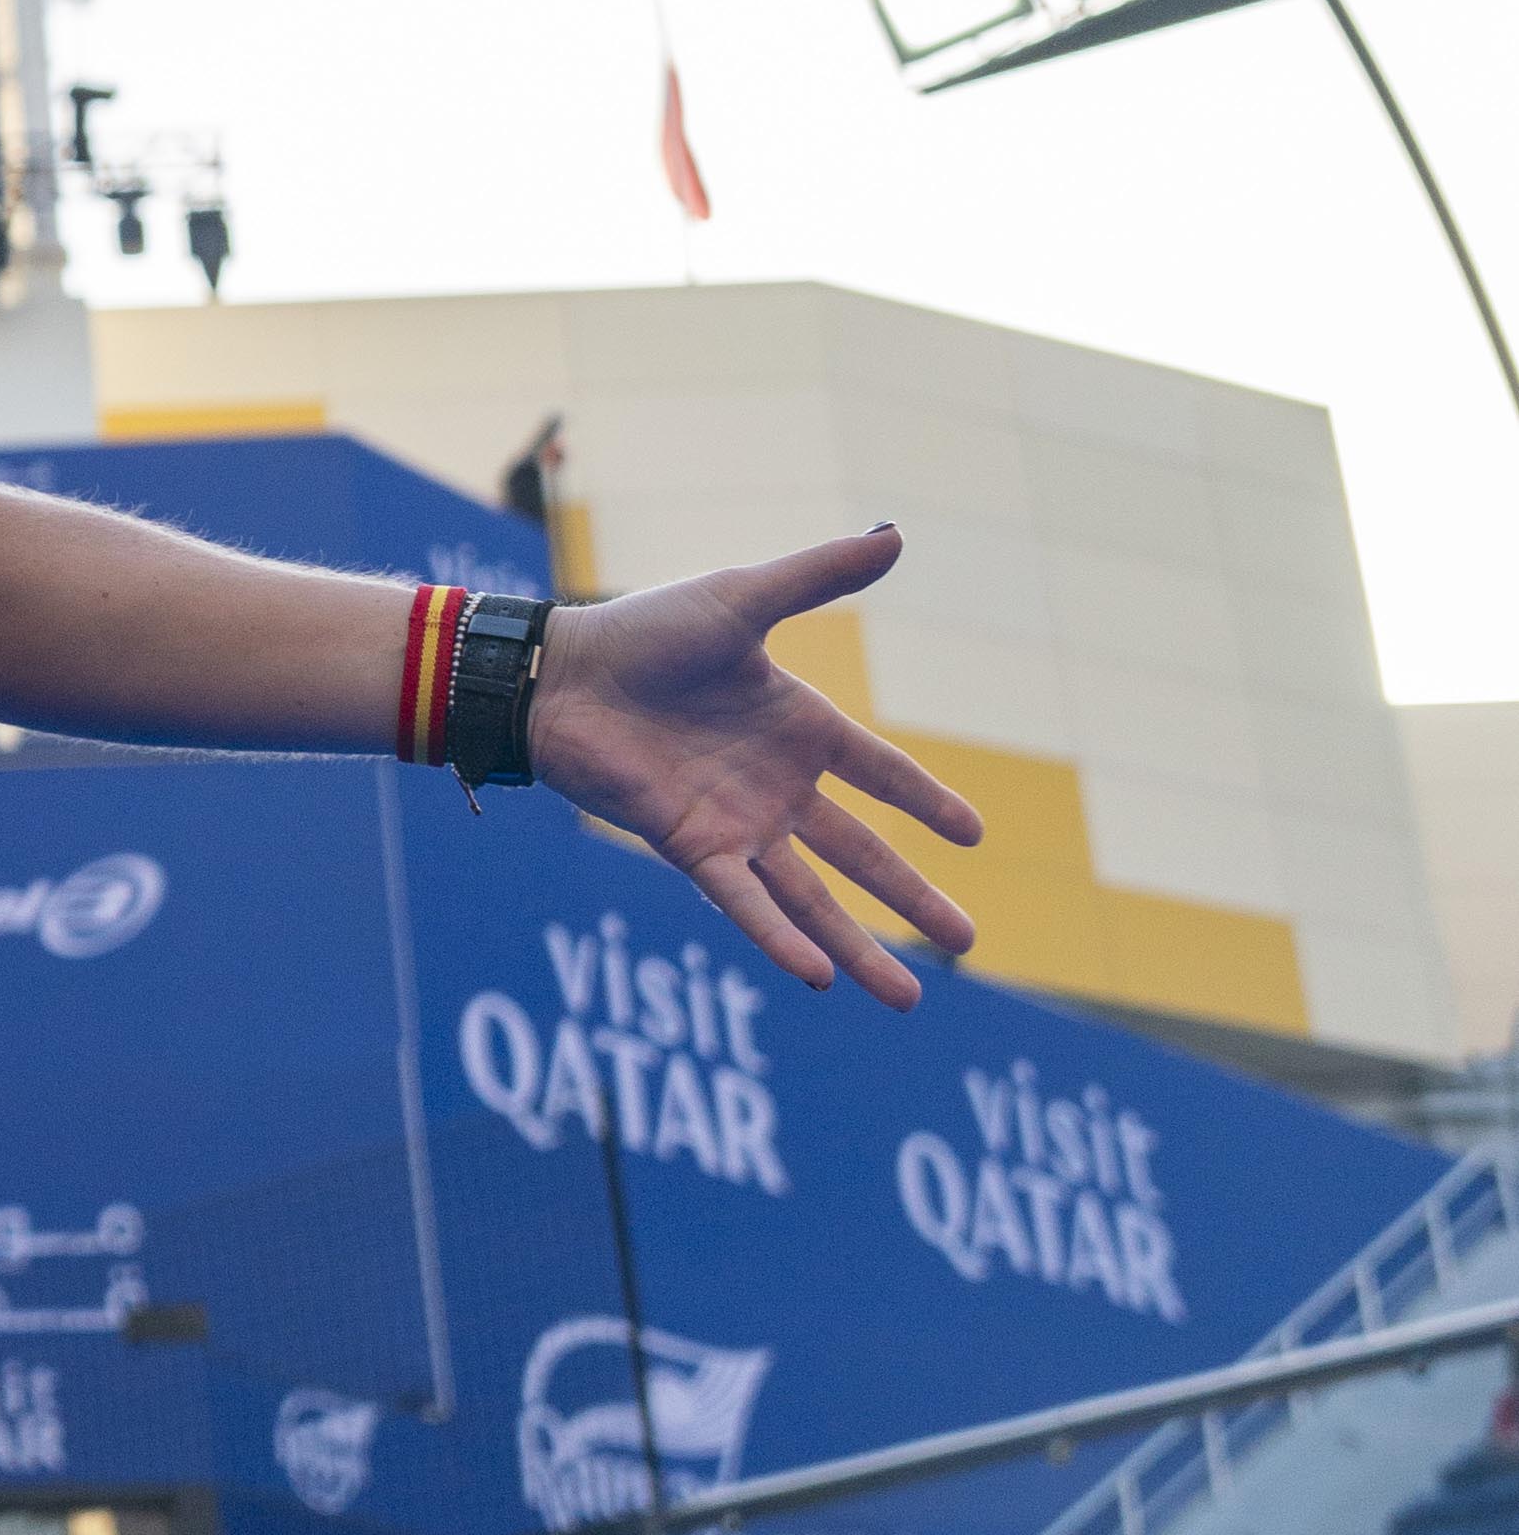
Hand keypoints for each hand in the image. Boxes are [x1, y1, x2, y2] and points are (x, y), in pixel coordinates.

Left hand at [525, 525, 979, 1009]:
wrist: (559, 676)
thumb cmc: (644, 633)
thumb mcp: (742, 601)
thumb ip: (819, 576)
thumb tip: (896, 534)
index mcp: (797, 725)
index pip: (880, 772)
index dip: (925, 801)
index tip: (974, 835)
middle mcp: (775, 784)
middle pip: (860, 854)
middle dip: (912, 900)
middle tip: (967, 942)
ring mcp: (736, 823)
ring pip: (812, 898)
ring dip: (858, 948)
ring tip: (906, 999)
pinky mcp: (691, 848)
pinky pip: (745, 902)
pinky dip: (779, 937)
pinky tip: (819, 976)